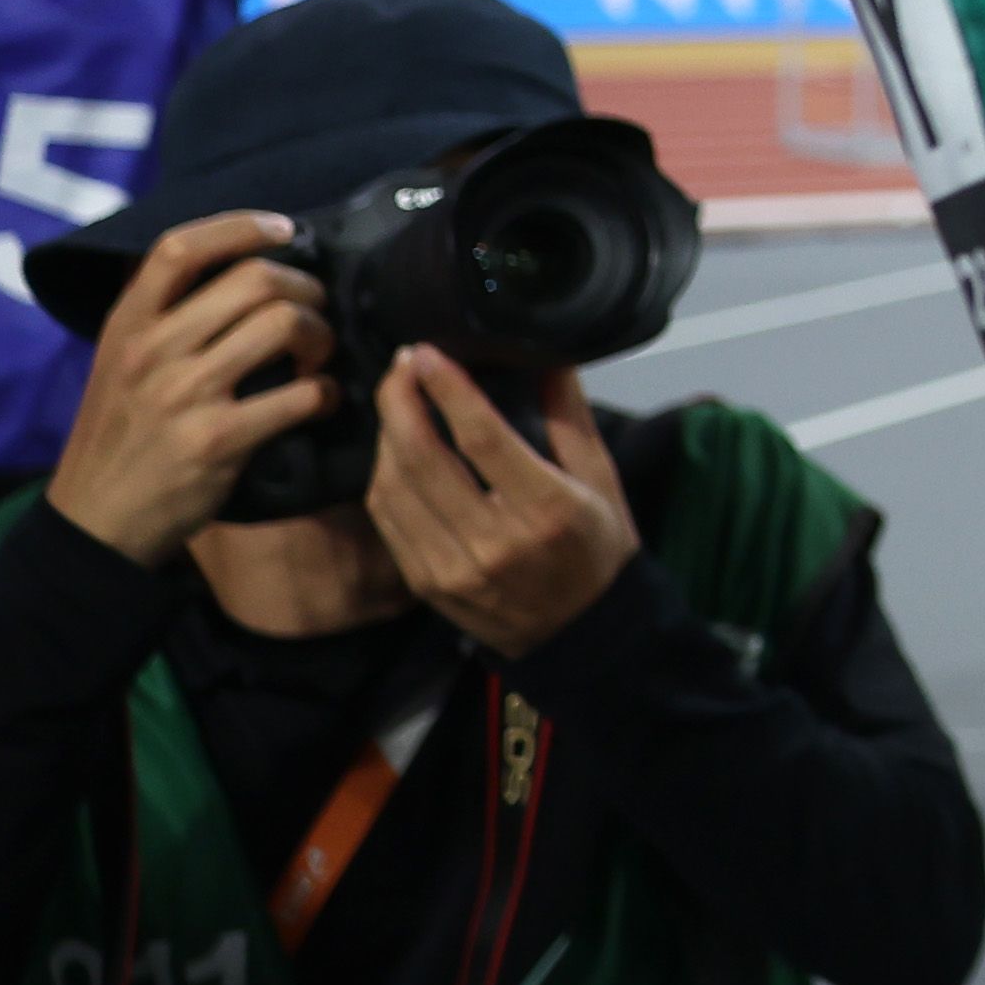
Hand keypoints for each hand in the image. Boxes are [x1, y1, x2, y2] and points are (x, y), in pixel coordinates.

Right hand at [40, 212, 329, 562]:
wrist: (97, 520)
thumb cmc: (122, 433)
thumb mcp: (119, 362)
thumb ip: (164, 316)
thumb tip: (243, 265)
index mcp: (127, 325)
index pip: (180, 248)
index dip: (241, 226)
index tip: (286, 230)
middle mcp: (152, 350)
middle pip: (255, 279)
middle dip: (307, 289)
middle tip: (316, 312)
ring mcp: (184, 393)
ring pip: (285, 324)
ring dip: (323, 337)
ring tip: (319, 357)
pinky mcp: (218, 439)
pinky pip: (302, 393)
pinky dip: (329, 393)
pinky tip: (323, 401)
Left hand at [362, 355, 637, 657]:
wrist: (583, 633)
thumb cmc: (598, 548)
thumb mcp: (602, 479)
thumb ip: (570, 417)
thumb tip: (547, 355)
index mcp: (546, 509)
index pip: (481, 437)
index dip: (447, 389)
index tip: (427, 351)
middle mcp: (493, 541)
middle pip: (423, 458)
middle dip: (401, 402)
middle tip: (401, 365)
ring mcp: (452, 567)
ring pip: (395, 487)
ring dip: (386, 435)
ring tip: (398, 400)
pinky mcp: (425, 583)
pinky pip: (388, 519)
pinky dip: (383, 476)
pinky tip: (393, 449)